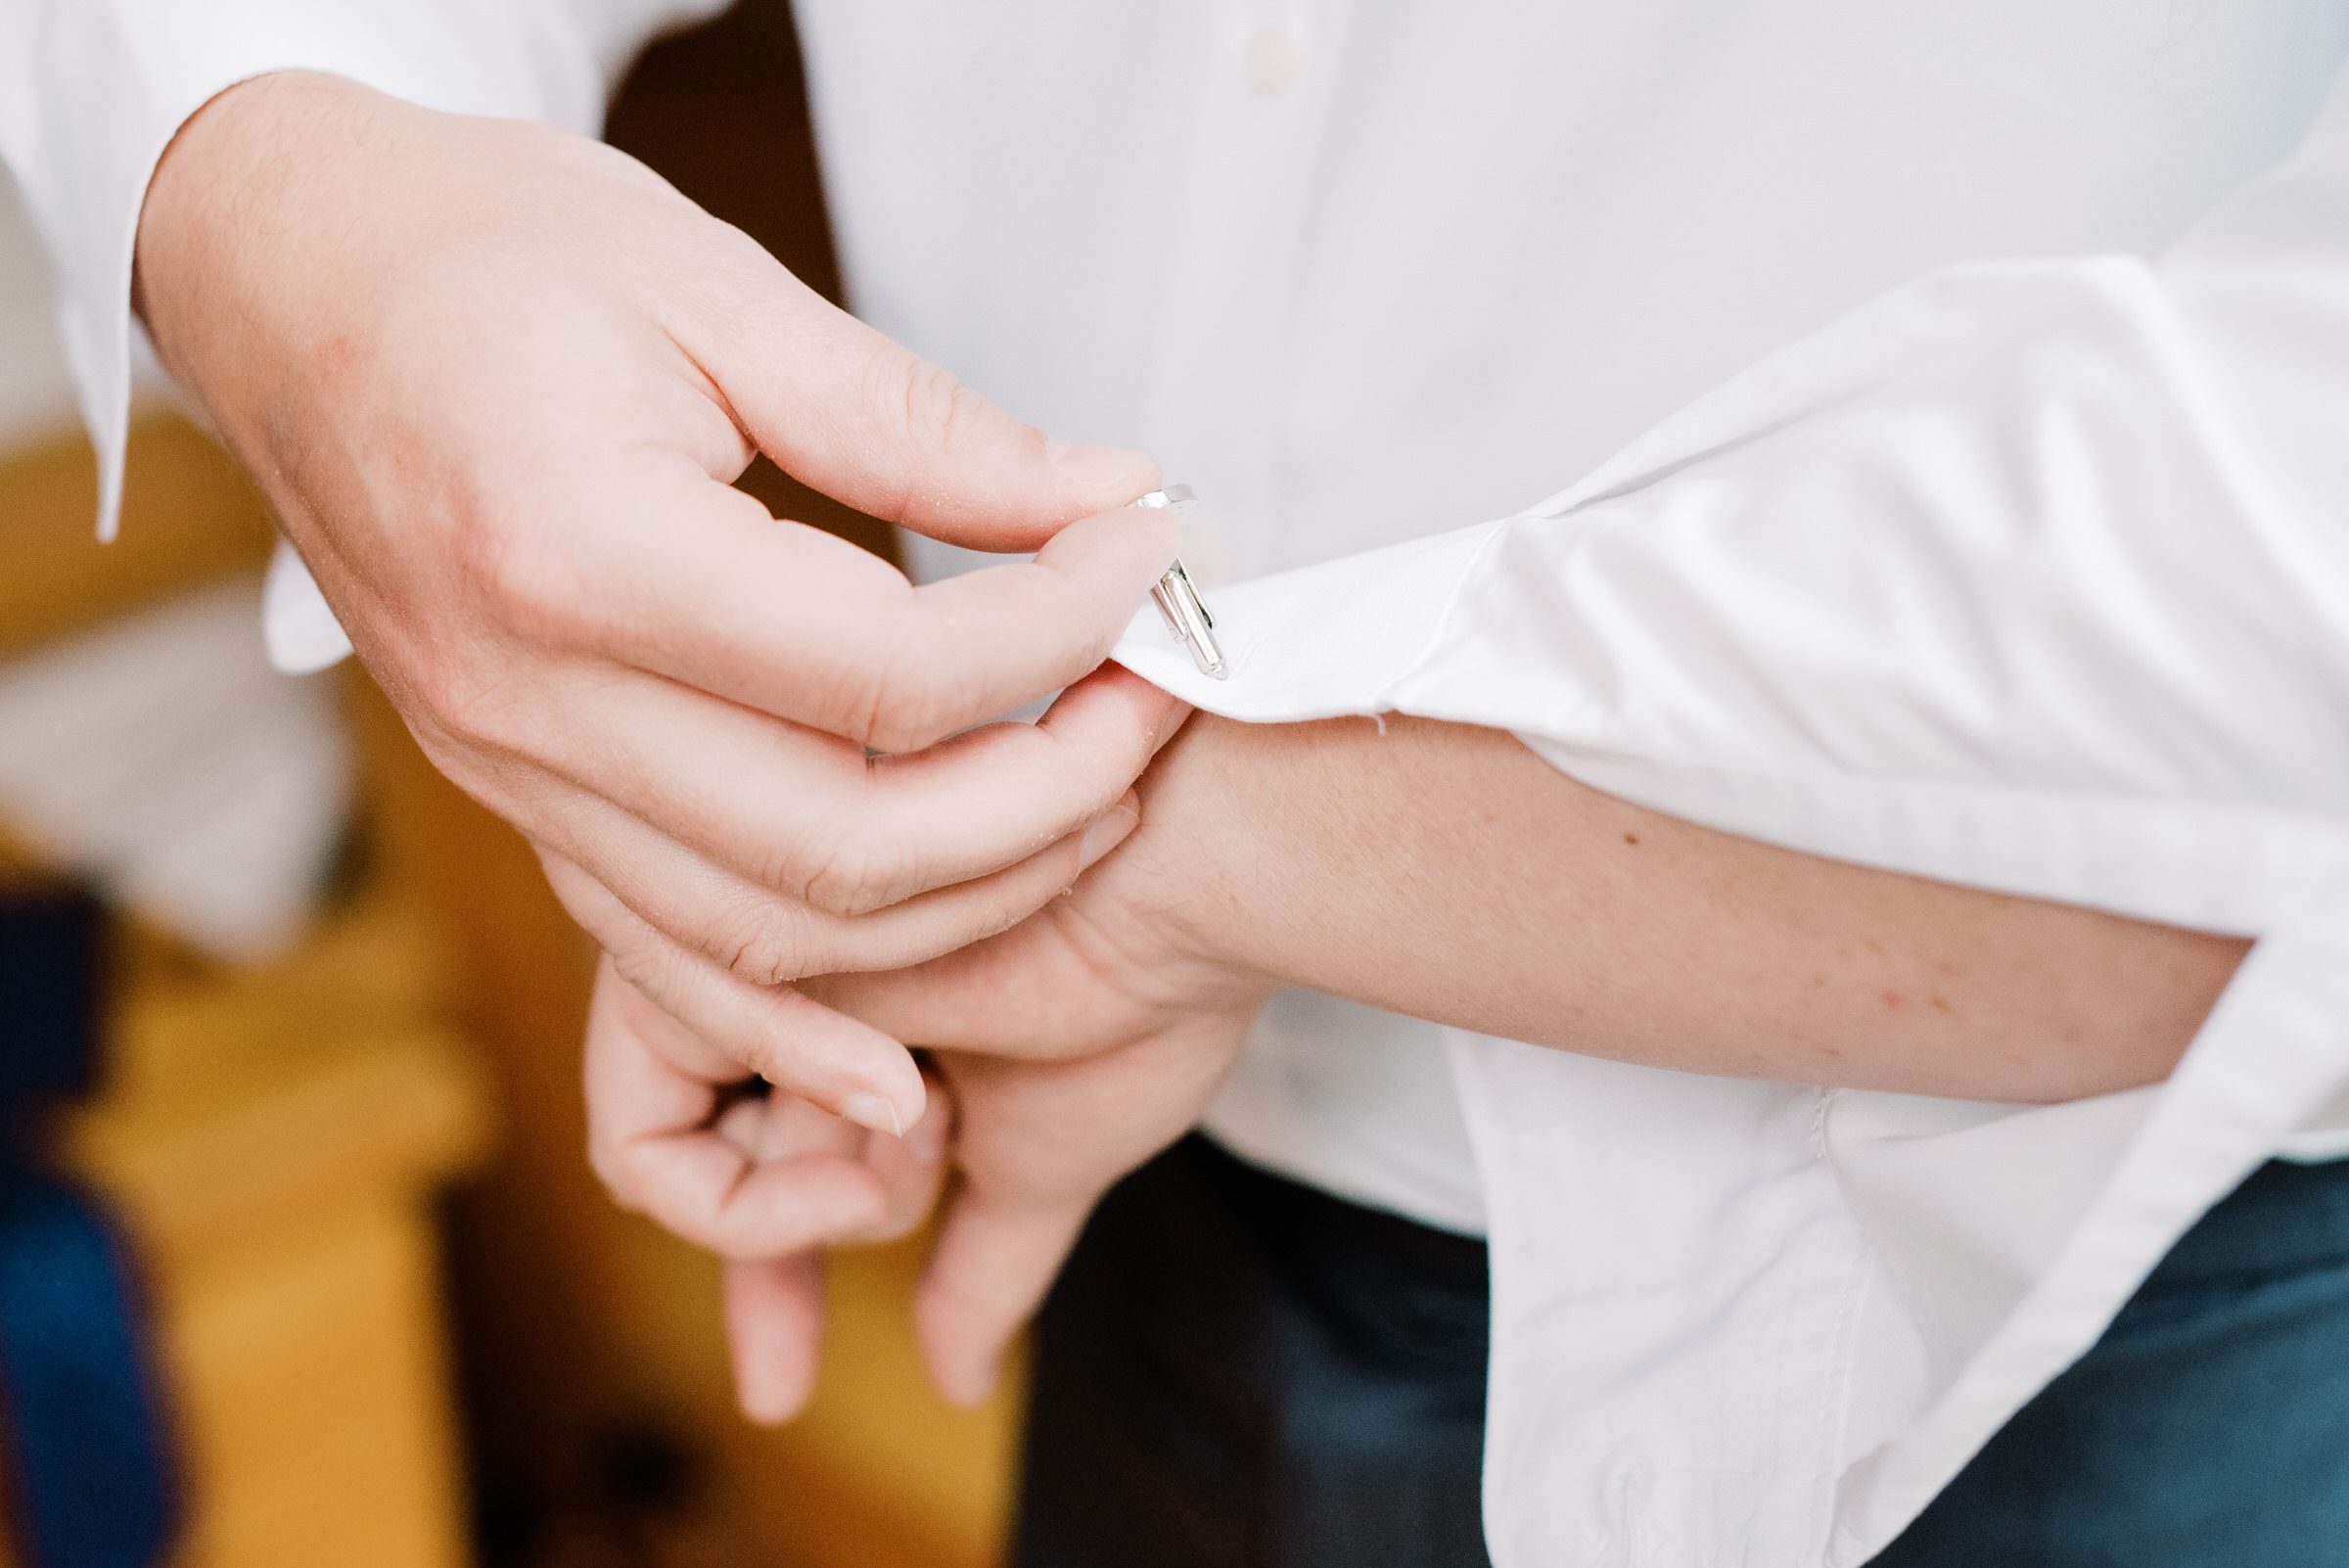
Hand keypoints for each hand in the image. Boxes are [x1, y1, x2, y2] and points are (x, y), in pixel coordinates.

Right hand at [135, 72, 1181, 1130]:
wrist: (289, 282)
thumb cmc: (484, 252)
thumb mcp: (719, 293)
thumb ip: (923, 429)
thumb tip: (1107, 506)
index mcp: (577, 556)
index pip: (888, 675)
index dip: (1057, 633)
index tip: (1144, 558)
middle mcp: (535, 705)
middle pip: (846, 850)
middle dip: (1047, 801)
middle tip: (1152, 704)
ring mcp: (516, 776)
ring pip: (771, 940)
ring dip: (962, 908)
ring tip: (1090, 807)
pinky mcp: (522, 801)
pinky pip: (671, 960)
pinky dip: (801, 1021)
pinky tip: (905, 1064)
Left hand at [581, 709, 1266, 1417]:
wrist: (1181, 887)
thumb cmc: (1145, 994)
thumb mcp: (1043, 1158)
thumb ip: (981, 1260)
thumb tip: (956, 1380)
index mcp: (860, 1020)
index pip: (753, 1164)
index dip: (764, 1279)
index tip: (777, 1393)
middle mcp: (788, 985)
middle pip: (709, 1165)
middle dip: (779, 1257)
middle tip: (852, 1283)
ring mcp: (750, 967)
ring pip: (687, 1169)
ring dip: (826, 1197)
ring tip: (945, 1114)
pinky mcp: (709, 959)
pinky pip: (647, 1151)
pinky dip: (765, 1197)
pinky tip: (906, 1114)